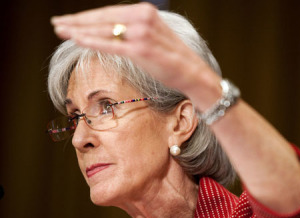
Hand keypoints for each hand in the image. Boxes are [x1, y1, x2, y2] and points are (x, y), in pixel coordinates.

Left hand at [51, 3, 211, 91]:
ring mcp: (141, 33)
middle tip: (57, 24)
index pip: (109, 11)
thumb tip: (111, 31)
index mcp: (144, 11)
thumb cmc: (171, 58)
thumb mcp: (151, 36)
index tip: (70, 20)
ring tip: (60, 31)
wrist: (192, 73)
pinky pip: (110, 44)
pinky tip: (76, 39)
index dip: (86, 16)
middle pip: (102, 18)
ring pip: (103, 30)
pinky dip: (91, 41)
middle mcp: (142, 17)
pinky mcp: (141, 49)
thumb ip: (132, 29)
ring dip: (78, 30)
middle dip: (77, 21)